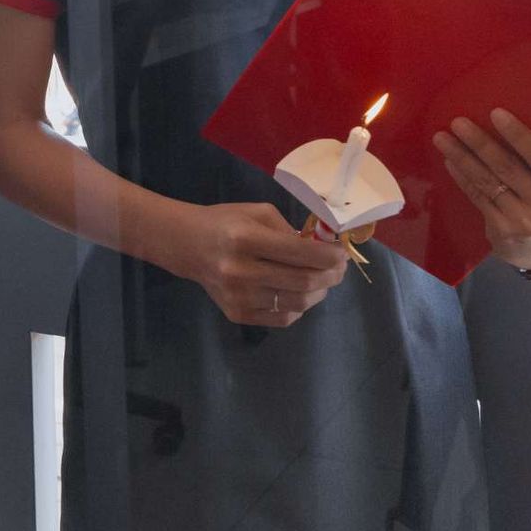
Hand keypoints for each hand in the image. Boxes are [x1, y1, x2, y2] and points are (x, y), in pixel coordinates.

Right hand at [161, 201, 347, 326]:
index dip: (330, 255)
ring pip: (298, 303)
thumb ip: (290, 231)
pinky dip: (300, 306)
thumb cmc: (226, 222)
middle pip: (304, 281)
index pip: (301, 253)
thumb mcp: (258, 212)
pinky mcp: (238, 314)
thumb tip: (323, 250)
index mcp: (246, 239)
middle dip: (331, 275)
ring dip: (319, 292)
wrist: (188, 246)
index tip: (342, 253)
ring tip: (323, 280)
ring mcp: (239, 297)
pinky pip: (283, 318)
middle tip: (340, 268)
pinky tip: (300, 292)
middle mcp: (241, 271)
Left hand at [434, 108, 530, 270]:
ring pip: (488, 182)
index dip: (518, 135)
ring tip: (443, 138)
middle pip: (508, 168)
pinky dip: (463, 177)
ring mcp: (525, 223)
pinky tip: (451, 162)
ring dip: (462, 157)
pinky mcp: (502, 231)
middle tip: (458, 122)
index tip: (495, 113)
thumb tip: (511, 126)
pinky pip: (478, 197)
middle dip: (480, 142)